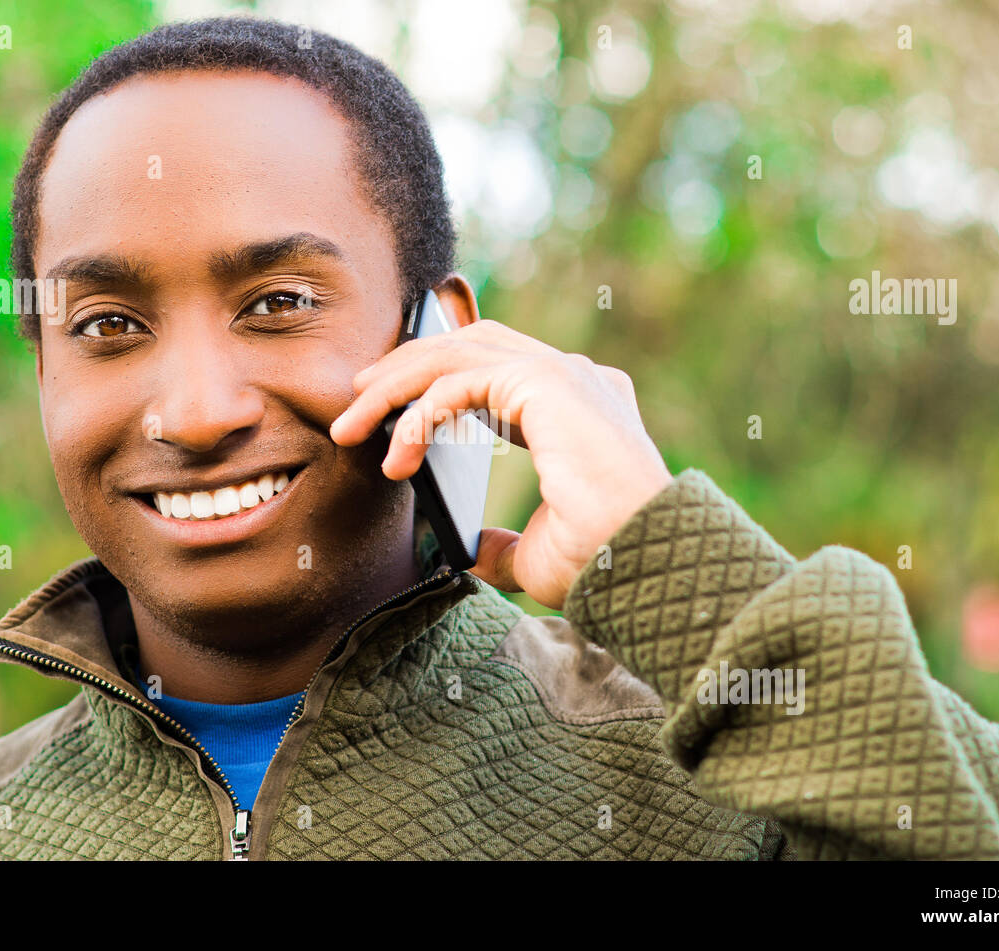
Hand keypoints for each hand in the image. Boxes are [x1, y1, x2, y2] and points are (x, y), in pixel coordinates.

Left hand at [329, 320, 672, 608]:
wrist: (645, 559)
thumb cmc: (605, 559)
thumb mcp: (537, 555)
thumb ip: (501, 543)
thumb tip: (470, 551)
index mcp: (576, 405)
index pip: (496, 364)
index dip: (438, 376)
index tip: (392, 409)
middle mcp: (573, 376)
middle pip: (469, 345)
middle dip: (405, 370)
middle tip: (356, 402)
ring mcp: (561, 372)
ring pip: (455, 353)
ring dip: (396, 383)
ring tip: (353, 421)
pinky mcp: (544, 381)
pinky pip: (457, 384)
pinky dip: (418, 415)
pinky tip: (396, 455)